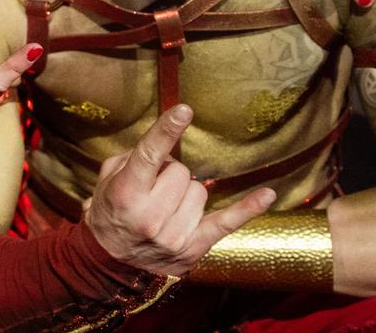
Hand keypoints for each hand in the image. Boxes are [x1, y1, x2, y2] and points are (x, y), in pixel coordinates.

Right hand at [82, 105, 277, 277]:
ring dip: (185, 193)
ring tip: (166, 208)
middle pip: (181, 172)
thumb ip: (132, 158)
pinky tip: (267, 194)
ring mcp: (174, 235)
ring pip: (200, 191)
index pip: (149, 155)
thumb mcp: (107, 181)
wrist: (111, 264)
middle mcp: (150, 216)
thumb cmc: (109, 214)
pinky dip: (247, 208)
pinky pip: (227, 222)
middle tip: (153, 189)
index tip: (184, 110)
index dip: (167, 131)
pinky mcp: (194, 247)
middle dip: (169, 175)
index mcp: (125, 194)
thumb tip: (164, 146)